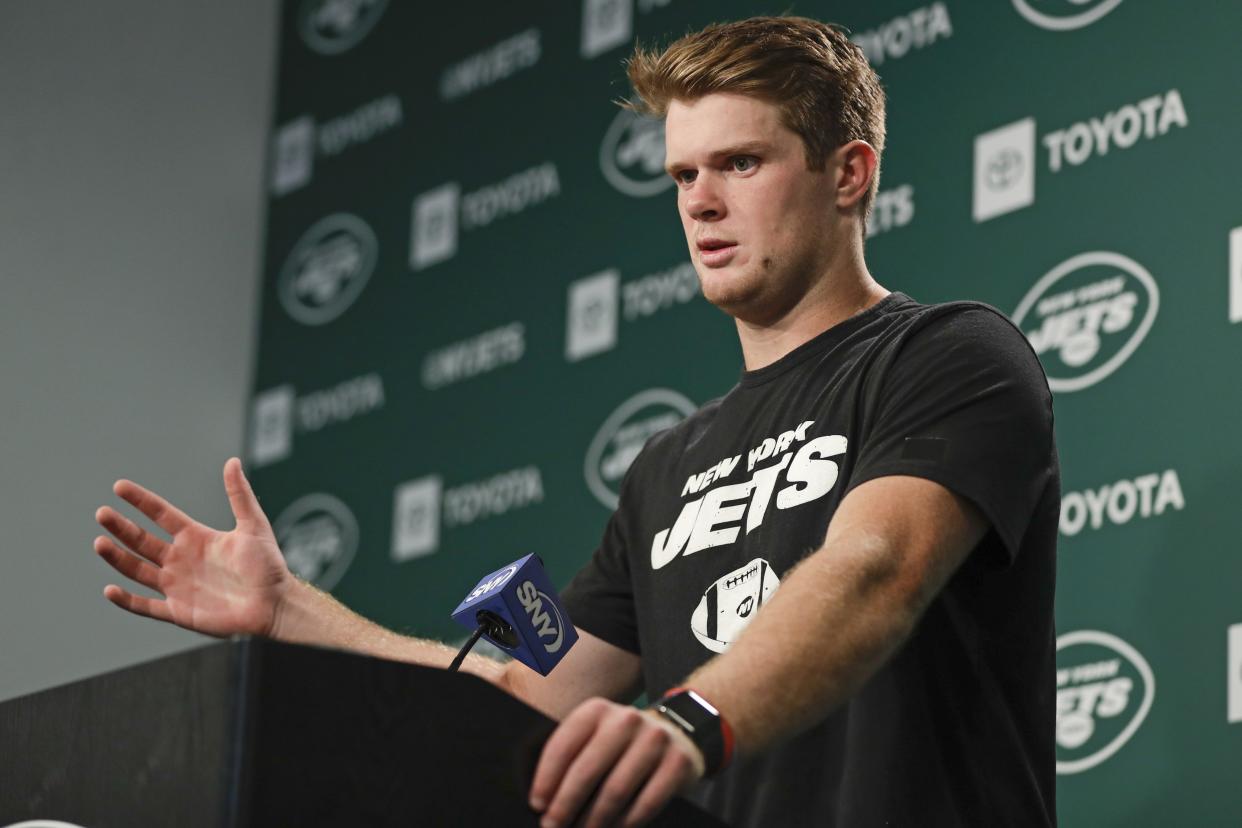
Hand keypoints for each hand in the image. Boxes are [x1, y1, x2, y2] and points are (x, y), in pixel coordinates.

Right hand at [93, 457, 291, 637]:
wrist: (275, 604)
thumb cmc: (268, 565)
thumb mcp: (253, 526)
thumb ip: (240, 495)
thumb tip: (232, 461)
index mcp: (196, 537)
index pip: (161, 515)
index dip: (141, 501)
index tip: (119, 486)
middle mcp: (182, 560)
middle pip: (143, 540)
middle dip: (121, 527)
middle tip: (102, 513)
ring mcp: (177, 586)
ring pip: (137, 570)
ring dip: (118, 558)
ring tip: (99, 542)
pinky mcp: (178, 611)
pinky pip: (146, 606)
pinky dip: (127, 601)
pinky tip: (110, 590)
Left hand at [529, 697, 704, 827]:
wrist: (680, 730)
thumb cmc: (623, 743)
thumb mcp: (597, 734)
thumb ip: (572, 755)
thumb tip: (543, 799)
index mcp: (597, 710)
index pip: (564, 745)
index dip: (546, 779)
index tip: (537, 805)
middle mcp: (627, 720)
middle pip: (587, 771)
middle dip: (565, 805)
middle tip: (553, 827)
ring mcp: (655, 739)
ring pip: (616, 790)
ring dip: (595, 820)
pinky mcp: (678, 762)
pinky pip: (647, 802)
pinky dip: (627, 823)